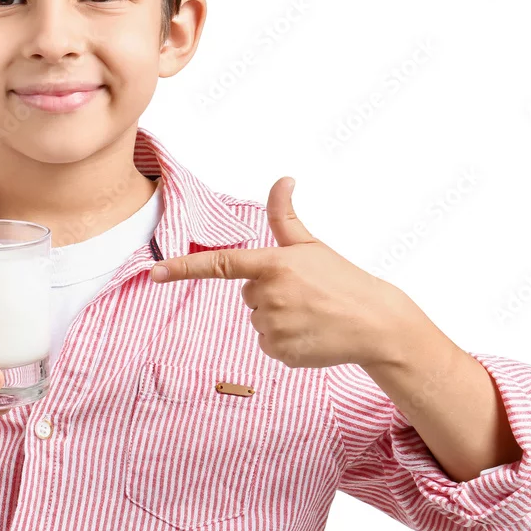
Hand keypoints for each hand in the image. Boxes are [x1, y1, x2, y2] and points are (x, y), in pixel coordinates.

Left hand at [150, 177, 413, 368]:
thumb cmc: (342, 279)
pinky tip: (310, 334)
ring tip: (311, 314)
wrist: (375, 324)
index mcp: (273, 264)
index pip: (220, 264)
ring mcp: (272, 326)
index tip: (154, 271)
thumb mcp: (311, 245)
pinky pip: (267, 344)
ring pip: (257, 319)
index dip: (184, 267)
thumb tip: (283, 178)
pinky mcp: (279, 352)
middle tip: (305, 294)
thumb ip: (285, 216)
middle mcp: (268, 295)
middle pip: (247, 293)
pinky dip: (285, 340)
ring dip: (277, 317)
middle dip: (269, 292)